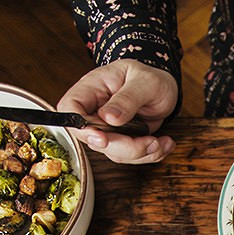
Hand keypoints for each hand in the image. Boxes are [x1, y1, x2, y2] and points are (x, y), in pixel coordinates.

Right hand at [57, 60, 178, 163]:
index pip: (70, 109)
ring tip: (162, 141)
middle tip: (151, 142)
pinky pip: (131, 156)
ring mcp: (108, 128)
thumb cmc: (150, 78)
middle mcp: (96, 110)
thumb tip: (108, 118)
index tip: (103, 138)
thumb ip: (126, 99)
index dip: (81, 127)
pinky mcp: (123, 139)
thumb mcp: (143, 82)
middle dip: (124, 147)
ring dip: (142, 153)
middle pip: (94, 139)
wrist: (164, 88)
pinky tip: (164, 143)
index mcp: (92, 88)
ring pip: (114, 152)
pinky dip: (151, 155)